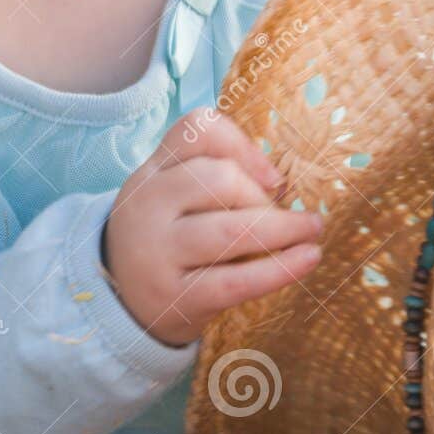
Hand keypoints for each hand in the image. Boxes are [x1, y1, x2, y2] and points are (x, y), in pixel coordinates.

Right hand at [100, 107, 323, 347]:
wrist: (121, 303)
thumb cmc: (167, 238)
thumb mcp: (173, 196)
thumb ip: (214, 172)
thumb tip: (277, 182)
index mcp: (150, 172)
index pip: (194, 131)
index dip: (243, 145)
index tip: (273, 177)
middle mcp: (147, 206)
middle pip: (218, 178)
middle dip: (263, 195)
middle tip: (286, 216)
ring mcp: (157, 253)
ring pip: (230, 230)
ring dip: (284, 228)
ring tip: (312, 231)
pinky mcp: (174, 297)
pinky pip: (236, 281)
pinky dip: (280, 269)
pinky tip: (307, 259)